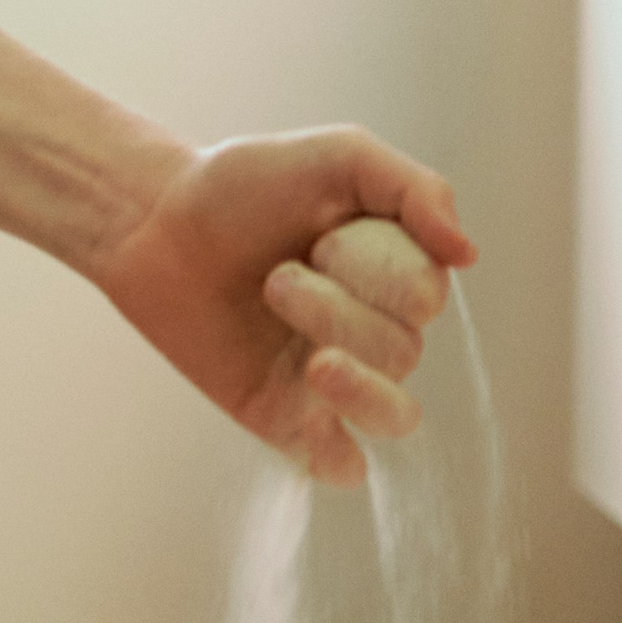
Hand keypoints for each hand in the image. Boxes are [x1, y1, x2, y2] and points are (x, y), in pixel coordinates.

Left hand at [85, 129, 476, 486]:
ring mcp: (332, 380)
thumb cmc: (244, 186)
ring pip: (392, 415)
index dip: (375, 269)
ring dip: (358, 386)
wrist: (152, 223)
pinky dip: (340, 460)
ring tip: (314, 363)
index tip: (319, 235)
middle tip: (276, 278)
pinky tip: (320, 429)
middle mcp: (375, 332)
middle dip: (339, 310)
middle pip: (403, 352)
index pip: (424, 296)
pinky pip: (339, 465)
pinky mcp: (285, 418)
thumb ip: (414, 190)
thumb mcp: (338, 157)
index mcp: (397, 275)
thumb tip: (469, 254)